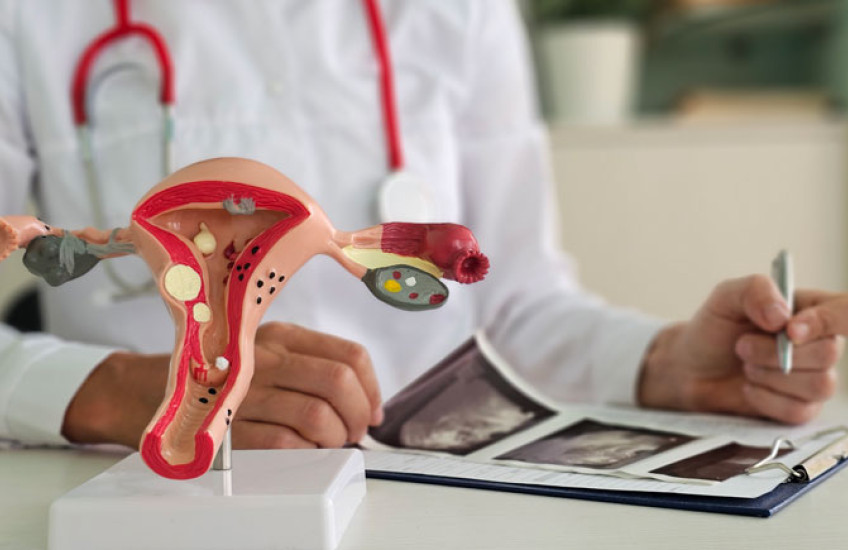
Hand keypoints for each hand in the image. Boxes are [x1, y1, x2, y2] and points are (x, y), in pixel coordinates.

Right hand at [62, 323, 382, 447]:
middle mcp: (266, 357)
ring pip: (315, 413)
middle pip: (337, 381)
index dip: (372, 388)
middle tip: (354, 432)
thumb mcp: (264, 354)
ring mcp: (245, 390)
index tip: (372, 411)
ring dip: (334, 437)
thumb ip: (311, 366)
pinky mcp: (227, 425)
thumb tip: (366, 402)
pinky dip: (304, 453)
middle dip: (358, 414)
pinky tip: (301, 453)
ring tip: (328, 444)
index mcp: (282, 336)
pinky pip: (283, 442)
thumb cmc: (218, 376)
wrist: (143, 389)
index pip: (349, 354)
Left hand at [638, 275, 841, 423]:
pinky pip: (799, 411)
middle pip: (828, 353)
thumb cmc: (713, 329)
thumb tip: (782, 316)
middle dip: (775, 353)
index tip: (788, 330)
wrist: (690, 368)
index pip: (845, 310)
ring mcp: (813, 378)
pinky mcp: (800, 408)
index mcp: (810, 309)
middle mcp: (819, 343)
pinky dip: (765, 399)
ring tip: (746, 365)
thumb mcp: (726, 297)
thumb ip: (755, 290)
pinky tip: (749, 387)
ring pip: (818, 385)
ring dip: (770, 376)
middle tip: (742, 346)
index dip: (825, 322)